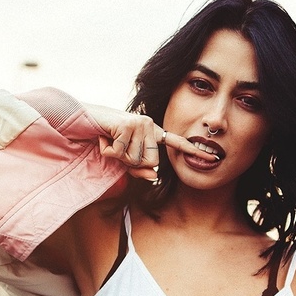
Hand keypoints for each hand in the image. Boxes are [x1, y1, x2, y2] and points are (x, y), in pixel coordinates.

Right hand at [95, 111, 212, 180]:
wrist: (81, 120)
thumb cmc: (105, 139)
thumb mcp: (123, 158)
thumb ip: (139, 169)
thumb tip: (154, 176)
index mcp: (153, 132)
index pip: (177, 143)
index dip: (195, 151)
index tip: (213, 157)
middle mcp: (150, 125)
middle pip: (151, 163)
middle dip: (130, 163)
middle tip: (116, 148)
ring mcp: (140, 123)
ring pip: (135, 160)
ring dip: (118, 156)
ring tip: (109, 141)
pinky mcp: (128, 125)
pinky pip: (122, 154)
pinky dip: (108, 150)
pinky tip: (103, 138)